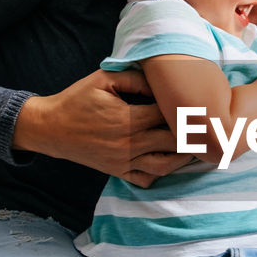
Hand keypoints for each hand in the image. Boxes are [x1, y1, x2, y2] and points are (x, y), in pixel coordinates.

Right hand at [12, 68, 194, 184]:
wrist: (50, 128)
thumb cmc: (77, 99)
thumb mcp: (103, 79)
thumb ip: (135, 78)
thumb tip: (162, 81)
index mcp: (127, 119)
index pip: (168, 115)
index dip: (185, 108)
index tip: (197, 102)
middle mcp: (128, 144)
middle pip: (173, 141)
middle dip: (191, 133)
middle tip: (206, 124)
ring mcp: (123, 161)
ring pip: (165, 165)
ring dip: (183, 156)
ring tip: (196, 144)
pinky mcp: (118, 172)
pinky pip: (146, 179)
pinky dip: (161, 172)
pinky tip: (170, 160)